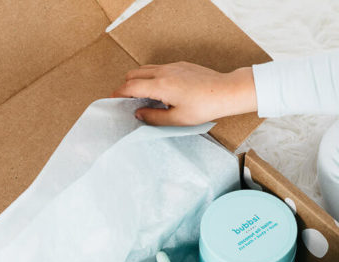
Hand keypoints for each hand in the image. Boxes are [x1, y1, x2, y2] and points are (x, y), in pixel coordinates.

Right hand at [110, 62, 257, 125]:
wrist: (225, 92)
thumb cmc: (204, 107)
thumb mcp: (177, 119)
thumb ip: (154, 117)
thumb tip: (138, 114)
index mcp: (160, 85)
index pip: (130, 86)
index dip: (118, 94)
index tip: (113, 100)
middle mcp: (163, 72)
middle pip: (134, 74)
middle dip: (126, 86)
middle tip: (126, 100)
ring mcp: (172, 66)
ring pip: (146, 69)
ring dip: (139, 80)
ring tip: (142, 96)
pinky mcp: (181, 65)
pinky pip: (159, 68)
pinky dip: (152, 77)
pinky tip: (160, 91)